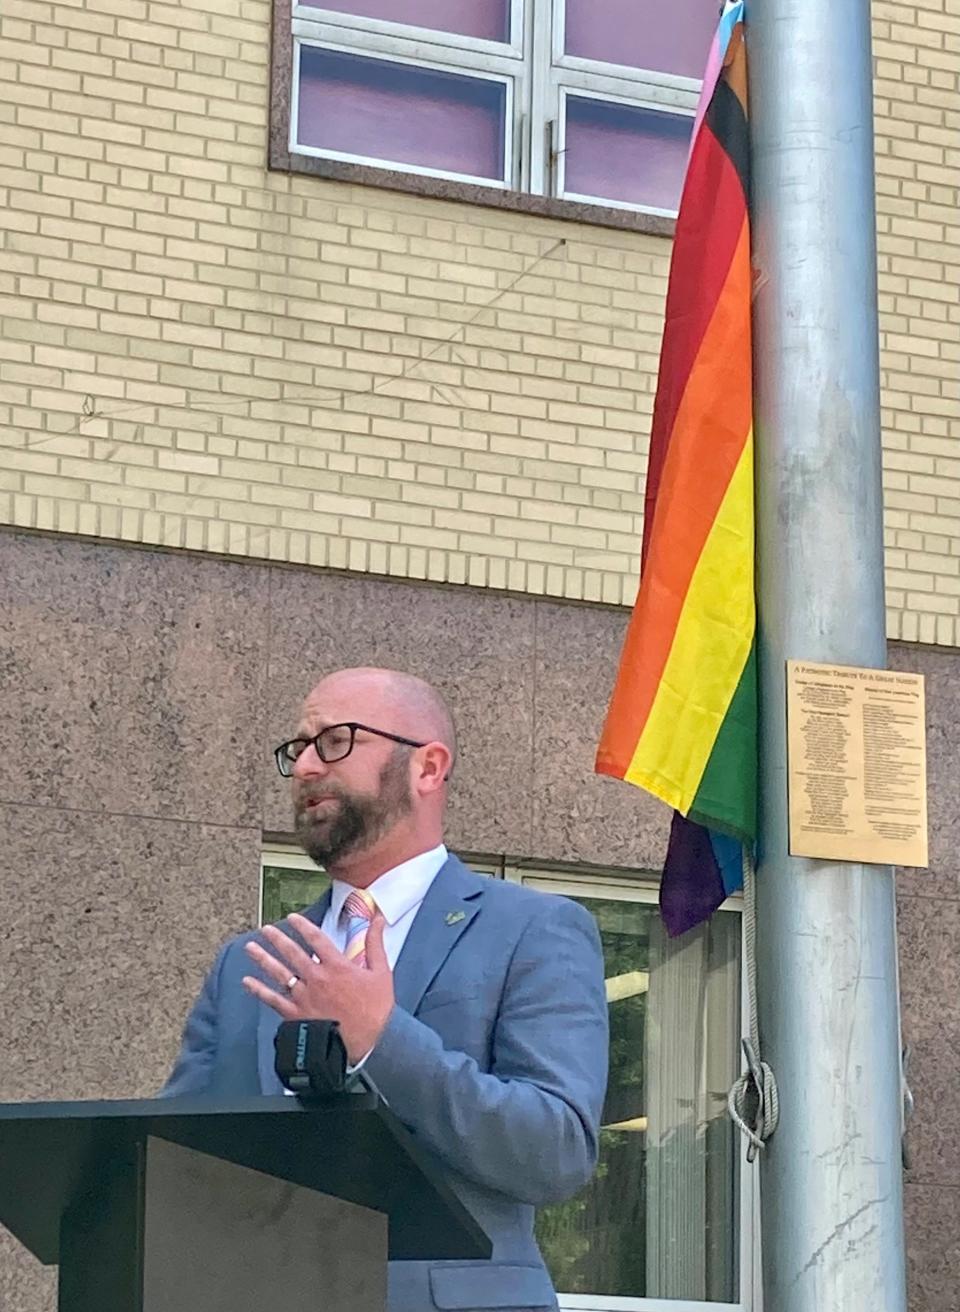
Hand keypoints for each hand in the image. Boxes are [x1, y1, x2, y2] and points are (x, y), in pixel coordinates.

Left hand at [242, 912, 393, 1063]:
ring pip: (279, 973)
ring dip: (263, 959)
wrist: (369, 1043)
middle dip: (277, 939)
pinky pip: (274, 1000)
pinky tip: (247, 982)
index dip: (303, 925)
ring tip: (250, 947)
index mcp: (337, 966)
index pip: (316, 939)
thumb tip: (378, 919)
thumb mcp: (381, 972)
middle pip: (293, 953)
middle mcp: (317, 978)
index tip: (292, 917)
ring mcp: (305, 997)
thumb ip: (375, 943)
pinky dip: (259, 990)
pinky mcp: (297, 1015)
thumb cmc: (376, 1009)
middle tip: (265, 929)